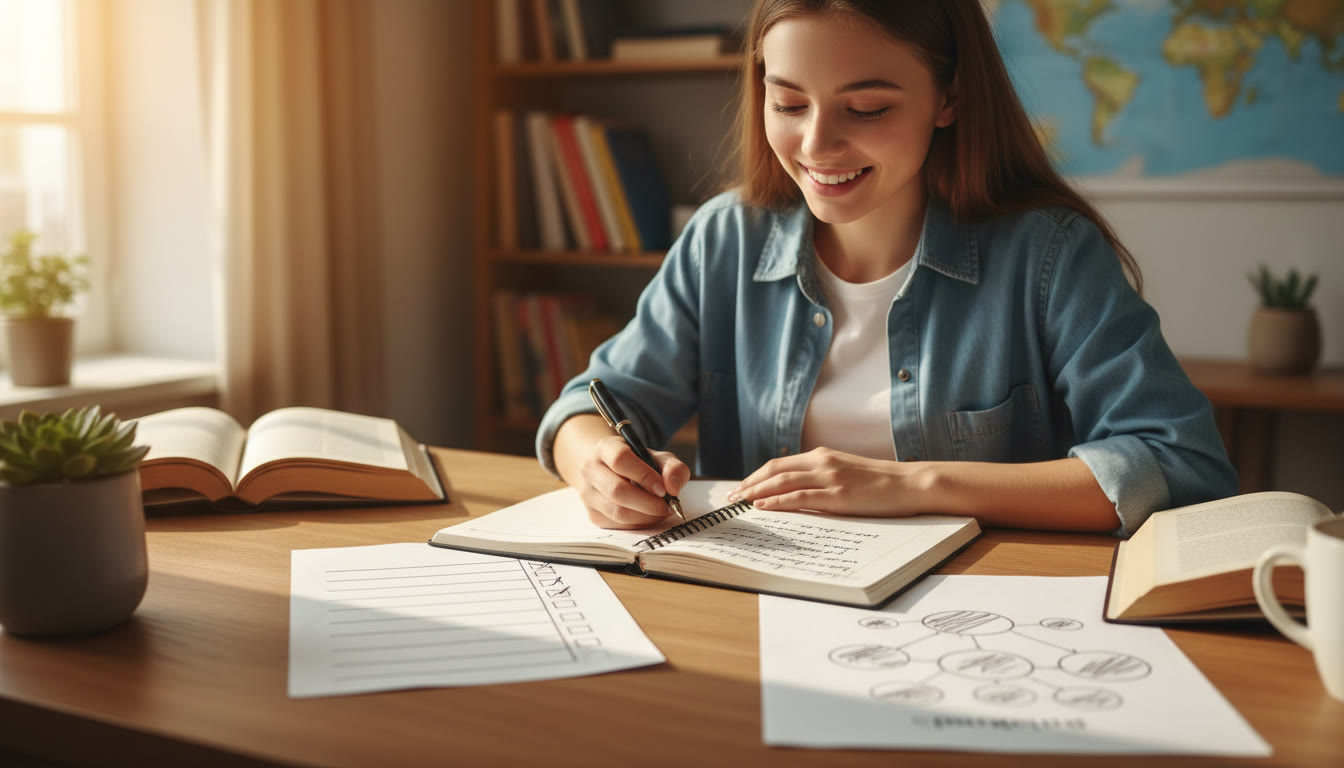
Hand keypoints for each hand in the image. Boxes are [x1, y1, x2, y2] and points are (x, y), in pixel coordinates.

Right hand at [577, 435, 690, 528]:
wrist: (615, 474)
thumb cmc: (640, 465)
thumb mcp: (659, 458)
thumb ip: (673, 468)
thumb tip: (672, 488)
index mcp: (605, 448)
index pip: (620, 460)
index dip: (644, 476)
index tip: (663, 489)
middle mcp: (590, 469)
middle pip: (617, 490)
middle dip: (648, 503)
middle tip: (667, 506)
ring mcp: (588, 493)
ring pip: (617, 512)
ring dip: (645, 516)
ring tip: (660, 511)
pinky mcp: (592, 514)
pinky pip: (617, 525)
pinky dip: (638, 524)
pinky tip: (648, 516)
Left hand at [726, 447, 930, 515]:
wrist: (910, 484)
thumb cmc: (880, 482)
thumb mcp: (845, 472)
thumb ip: (821, 477)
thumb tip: (795, 492)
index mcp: (822, 455)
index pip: (779, 463)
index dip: (756, 475)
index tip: (741, 487)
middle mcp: (822, 462)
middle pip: (774, 470)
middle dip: (749, 483)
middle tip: (731, 497)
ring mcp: (830, 477)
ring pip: (782, 482)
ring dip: (756, 492)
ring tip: (739, 502)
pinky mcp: (838, 495)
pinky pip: (799, 497)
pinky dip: (776, 501)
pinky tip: (762, 506)